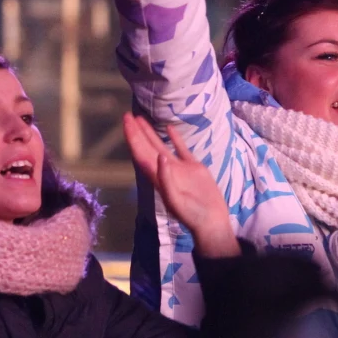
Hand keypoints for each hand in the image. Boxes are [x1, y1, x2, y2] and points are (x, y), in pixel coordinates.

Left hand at [123, 113, 237, 257]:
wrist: (211, 222)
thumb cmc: (192, 216)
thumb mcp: (177, 200)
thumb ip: (166, 179)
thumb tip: (160, 157)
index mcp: (158, 178)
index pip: (141, 154)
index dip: (133, 138)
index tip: (126, 122)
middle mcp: (165, 171)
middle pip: (146, 147)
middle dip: (136, 132)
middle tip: (127, 114)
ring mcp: (179, 168)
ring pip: (160, 146)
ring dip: (150, 133)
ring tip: (141, 118)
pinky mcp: (193, 168)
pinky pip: (181, 149)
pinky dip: (175, 138)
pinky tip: (169, 127)